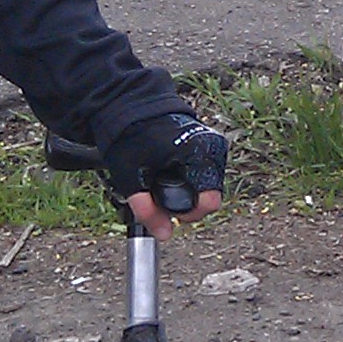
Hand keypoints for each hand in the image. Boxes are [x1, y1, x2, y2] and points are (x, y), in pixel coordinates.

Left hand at [101, 112, 228, 236]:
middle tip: (160, 195)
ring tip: (161, 181)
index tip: (168, 210)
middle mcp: (212, 147)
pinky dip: (187, 179)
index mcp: (200, 154)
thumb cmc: (131, 137)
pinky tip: (169, 173)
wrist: (130, 106)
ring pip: (206, 186)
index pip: (210, 202)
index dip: (188, 213)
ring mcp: (211, 144)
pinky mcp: (206, 143)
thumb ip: (148, 209)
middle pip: (209, 195)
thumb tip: (163, 235)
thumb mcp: (132, 177)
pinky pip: (203, 173)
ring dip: (186, 191)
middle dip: (185, 203)